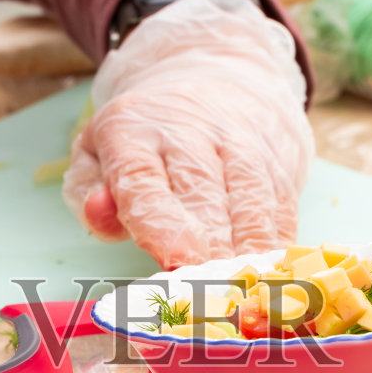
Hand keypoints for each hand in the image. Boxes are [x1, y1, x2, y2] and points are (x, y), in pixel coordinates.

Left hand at [63, 0, 314, 268]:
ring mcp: (240, 142)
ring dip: (247, 252)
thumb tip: (101, 213)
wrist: (212, 78)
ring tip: (241, 291)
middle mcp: (190, 132)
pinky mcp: (277, 158)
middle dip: (207, 250)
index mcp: (133, 132)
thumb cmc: (144, 137)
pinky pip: (282, 206)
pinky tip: (270, 274)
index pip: (144, 182)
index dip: (161, 226)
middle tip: (207, 294)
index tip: (175, 262)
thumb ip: (89, 192)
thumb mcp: (98, 153)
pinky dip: (277, 244)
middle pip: (203, 196)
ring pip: (250, 201)